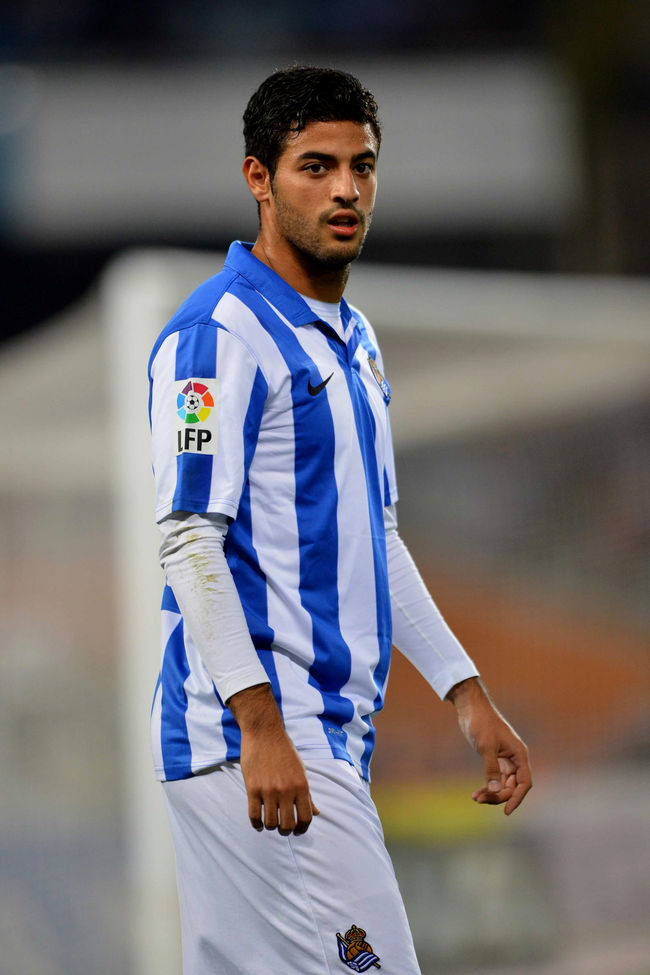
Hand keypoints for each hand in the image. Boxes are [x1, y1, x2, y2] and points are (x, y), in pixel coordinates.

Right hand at [228, 683, 319, 834]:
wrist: (264, 732)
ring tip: (269, 823)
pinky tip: (258, 823)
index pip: (306, 818)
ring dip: (271, 827)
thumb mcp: (301, 770)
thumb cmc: (284, 750)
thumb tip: (316, 813)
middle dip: (286, 831)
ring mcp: (269, 790)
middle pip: (288, 825)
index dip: (302, 829)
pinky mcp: (252, 788)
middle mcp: (287, 790)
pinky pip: (254, 815)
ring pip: (270, 823)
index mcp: (301, 785)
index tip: (297, 830)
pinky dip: (256, 824)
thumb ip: (307, 794)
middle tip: (282, 828)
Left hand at [447, 677, 531, 814]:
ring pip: (503, 784)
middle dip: (498, 796)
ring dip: (491, 793)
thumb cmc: (481, 722)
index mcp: (519, 754)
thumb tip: (496, 790)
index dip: (517, 798)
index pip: (524, 783)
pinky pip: (495, 779)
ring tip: (475, 798)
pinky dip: (487, 787)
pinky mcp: (494, 759)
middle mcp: (515, 759)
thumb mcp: (486, 746)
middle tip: (480, 799)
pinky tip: (476, 793)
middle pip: (513, 786)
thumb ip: (491, 769)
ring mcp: (505, 759)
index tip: (507, 811)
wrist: (471, 708)